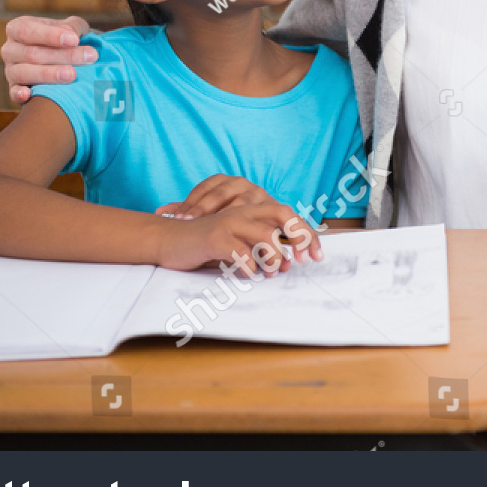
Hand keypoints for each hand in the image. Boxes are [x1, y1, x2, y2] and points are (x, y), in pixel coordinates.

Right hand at [3, 15, 94, 103]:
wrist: (67, 61)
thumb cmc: (67, 39)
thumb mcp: (72, 28)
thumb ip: (73, 27)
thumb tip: (71, 34)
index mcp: (18, 29)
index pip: (27, 30)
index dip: (50, 35)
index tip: (74, 39)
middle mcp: (10, 49)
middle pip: (31, 53)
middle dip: (62, 56)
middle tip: (89, 57)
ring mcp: (10, 71)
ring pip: (23, 72)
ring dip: (48, 74)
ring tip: (73, 74)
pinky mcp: (15, 90)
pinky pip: (13, 93)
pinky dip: (20, 94)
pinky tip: (30, 94)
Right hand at [154, 202, 322, 275]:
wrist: (168, 240)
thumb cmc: (207, 245)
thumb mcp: (238, 244)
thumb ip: (261, 250)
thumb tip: (288, 265)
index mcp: (252, 211)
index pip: (288, 215)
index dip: (306, 234)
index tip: (317, 257)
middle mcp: (244, 212)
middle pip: (283, 214)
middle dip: (299, 237)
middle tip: (300, 262)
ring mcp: (229, 222)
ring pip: (265, 235)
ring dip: (273, 258)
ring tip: (269, 273)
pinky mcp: (214, 237)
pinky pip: (241, 252)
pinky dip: (249, 267)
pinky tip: (246, 275)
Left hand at [156, 174, 278, 218]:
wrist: (262, 222)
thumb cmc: (230, 218)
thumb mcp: (207, 213)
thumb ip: (188, 210)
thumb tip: (160, 212)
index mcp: (226, 182)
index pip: (206, 188)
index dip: (191, 202)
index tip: (178, 218)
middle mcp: (244, 185)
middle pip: (222, 192)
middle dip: (205, 208)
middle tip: (189, 223)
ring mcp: (260, 195)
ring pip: (243, 202)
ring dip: (229, 217)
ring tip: (215, 230)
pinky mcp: (275, 209)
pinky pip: (261, 215)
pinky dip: (255, 227)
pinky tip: (240, 238)